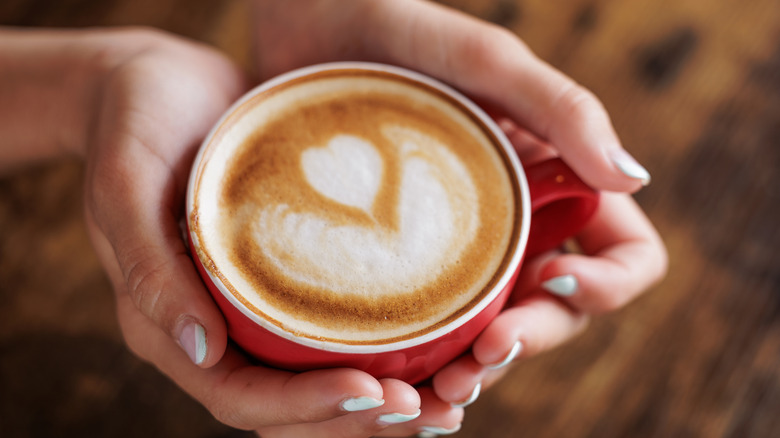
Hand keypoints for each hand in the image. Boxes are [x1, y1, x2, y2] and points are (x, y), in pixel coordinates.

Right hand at [80, 28, 433, 437]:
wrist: (161, 83)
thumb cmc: (132, 126)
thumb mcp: (125, 183)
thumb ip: (150, 267)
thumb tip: (201, 351)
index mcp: (169, 324)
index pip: (238, 395)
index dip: (304, 407)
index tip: (371, 391)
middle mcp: (215, 327)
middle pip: (287, 407)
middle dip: (354, 419)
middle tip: (423, 408)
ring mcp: (252, 305)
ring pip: (316, 378)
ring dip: (376, 401)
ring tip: (443, 400)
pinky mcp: (286, 276)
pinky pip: (333, 328)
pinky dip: (380, 350)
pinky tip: (434, 344)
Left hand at [251, 0, 666, 426]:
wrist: (309, 24)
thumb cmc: (401, 29)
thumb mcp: (485, 61)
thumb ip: (564, 110)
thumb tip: (634, 178)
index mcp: (554, 183)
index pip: (622, 254)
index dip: (607, 285)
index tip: (552, 283)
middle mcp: (514, 224)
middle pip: (555, 311)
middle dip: (528, 343)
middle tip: (479, 362)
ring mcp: (456, 248)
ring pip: (491, 330)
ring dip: (477, 370)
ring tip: (439, 391)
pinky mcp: (399, 261)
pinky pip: (426, 324)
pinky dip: (423, 360)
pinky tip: (396, 376)